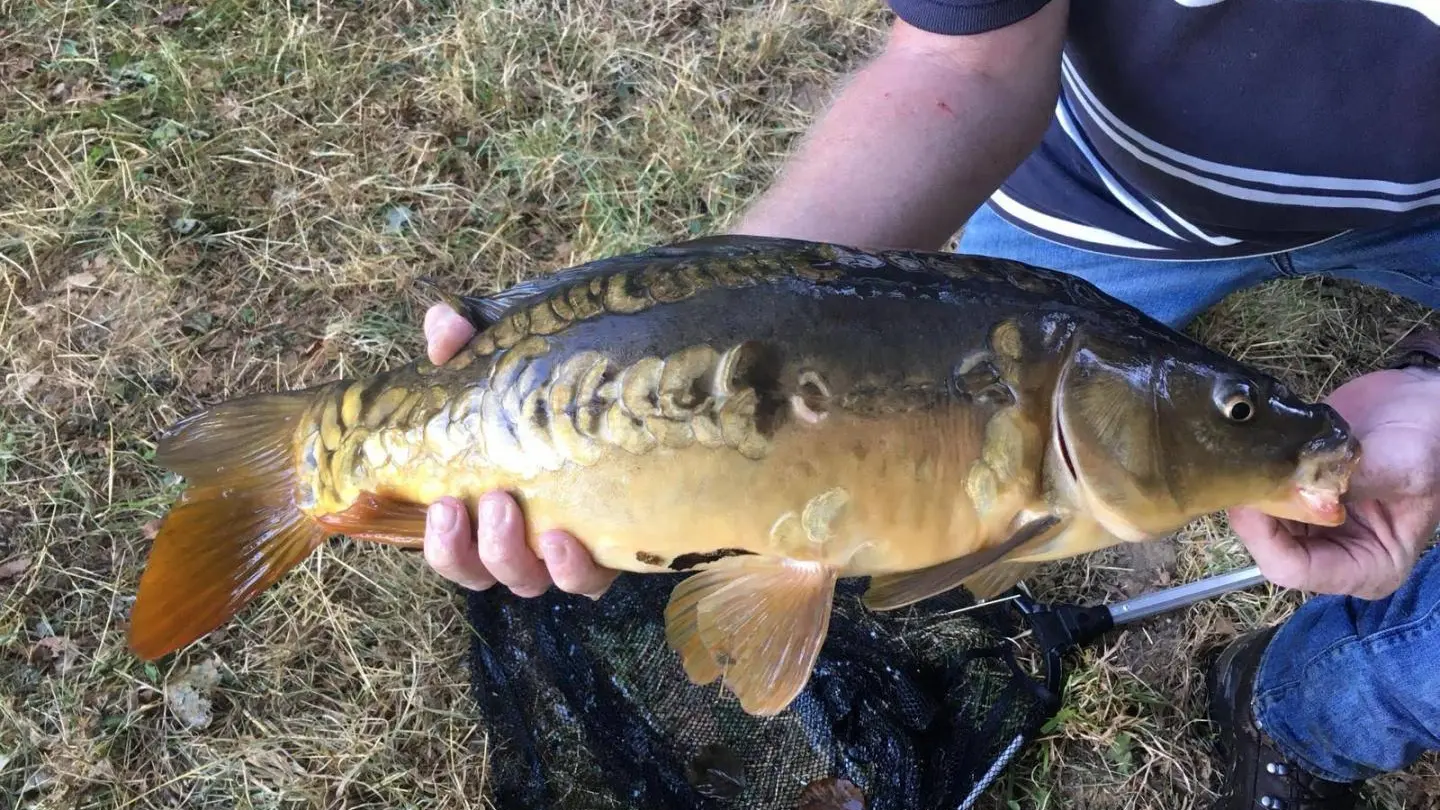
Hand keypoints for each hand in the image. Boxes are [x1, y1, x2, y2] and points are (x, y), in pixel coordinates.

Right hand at [418, 304, 618, 598]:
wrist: (639, 389)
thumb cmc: (559, 383)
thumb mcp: (510, 356)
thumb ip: (467, 340)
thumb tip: (441, 325)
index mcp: (488, 500)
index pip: (450, 541)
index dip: (439, 540)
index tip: (443, 504)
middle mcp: (523, 535)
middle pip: (483, 571)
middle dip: (471, 548)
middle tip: (488, 500)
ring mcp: (567, 548)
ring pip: (527, 581)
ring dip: (511, 554)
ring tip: (512, 510)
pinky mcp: (612, 551)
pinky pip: (587, 582)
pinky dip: (572, 569)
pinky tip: (568, 540)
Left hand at [1228, 366, 1439, 599]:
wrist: (1421, 405)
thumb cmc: (1427, 442)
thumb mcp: (1399, 468)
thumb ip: (1348, 485)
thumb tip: (1294, 488)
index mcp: (1369, 567)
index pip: (1293, 570)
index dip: (1263, 538)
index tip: (1251, 499)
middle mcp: (1335, 552)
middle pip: (1269, 548)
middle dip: (1252, 515)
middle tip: (1240, 474)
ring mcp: (1313, 525)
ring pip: (1259, 523)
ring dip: (1250, 494)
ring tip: (1248, 461)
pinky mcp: (1298, 497)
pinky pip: (1261, 496)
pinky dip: (1253, 478)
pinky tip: (1253, 455)